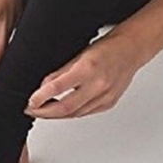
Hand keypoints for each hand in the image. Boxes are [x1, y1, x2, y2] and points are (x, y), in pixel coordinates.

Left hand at [24, 31, 141, 118]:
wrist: (131, 50)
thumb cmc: (108, 47)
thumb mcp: (80, 53)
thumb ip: (61, 71)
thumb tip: (43, 86)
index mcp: (88, 68)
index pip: (58, 88)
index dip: (41, 98)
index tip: (30, 102)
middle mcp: (98, 85)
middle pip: (65, 108)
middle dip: (45, 112)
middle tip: (32, 110)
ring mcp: (105, 97)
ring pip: (74, 114)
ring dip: (56, 115)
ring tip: (43, 111)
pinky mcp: (109, 103)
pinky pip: (85, 113)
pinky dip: (71, 113)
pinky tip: (63, 110)